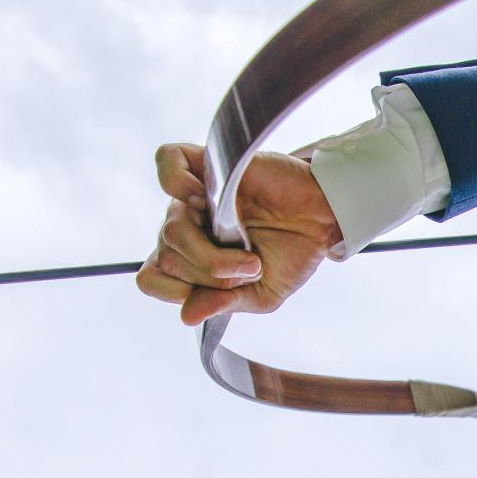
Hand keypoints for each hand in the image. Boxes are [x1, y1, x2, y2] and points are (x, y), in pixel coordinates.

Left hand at [136, 144, 343, 325]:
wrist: (324, 222)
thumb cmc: (292, 255)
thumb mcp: (262, 296)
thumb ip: (224, 303)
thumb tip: (188, 315)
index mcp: (190, 258)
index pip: (152, 278)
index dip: (180, 291)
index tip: (222, 289)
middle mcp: (187, 227)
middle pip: (167, 256)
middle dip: (210, 275)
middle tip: (250, 270)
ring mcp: (194, 197)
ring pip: (171, 229)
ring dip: (210, 254)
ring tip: (249, 256)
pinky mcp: (209, 165)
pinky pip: (168, 162)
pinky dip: (176, 181)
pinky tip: (202, 199)